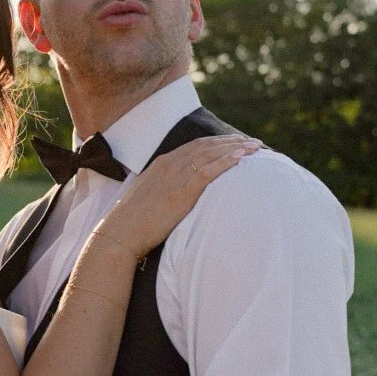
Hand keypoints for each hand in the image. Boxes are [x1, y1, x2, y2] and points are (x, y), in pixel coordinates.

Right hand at [96, 134, 260, 258]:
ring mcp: (175, 177)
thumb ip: (164, 189)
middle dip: (232, 142)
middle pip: (207, 146)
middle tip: (253, 141)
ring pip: (211, 155)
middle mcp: (170, 165)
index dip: (218, 143)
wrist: (120, 234)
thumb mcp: (148, 197)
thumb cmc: (132, 222)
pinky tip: (242, 158)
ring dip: (236, 148)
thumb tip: (176, 194)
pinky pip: (208, 171)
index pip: (195, 146)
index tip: (235, 142)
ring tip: (256, 147)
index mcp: (162, 164)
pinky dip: (226, 162)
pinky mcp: (181, 193)